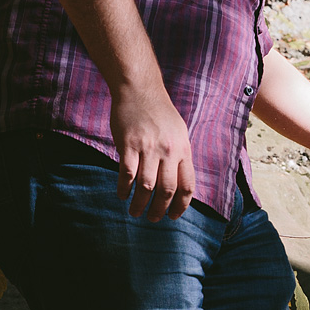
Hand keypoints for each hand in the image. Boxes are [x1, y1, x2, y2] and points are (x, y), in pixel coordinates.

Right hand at [111, 79, 194, 222]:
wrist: (140, 90)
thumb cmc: (160, 113)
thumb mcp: (179, 133)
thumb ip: (180, 156)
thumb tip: (180, 181)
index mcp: (184, 150)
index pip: (187, 186)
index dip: (181, 205)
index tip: (173, 216)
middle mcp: (169, 151)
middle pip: (167, 190)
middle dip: (160, 210)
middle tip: (153, 219)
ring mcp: (149, 148)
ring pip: (147, 186)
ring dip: (140, 204)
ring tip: (135, 212)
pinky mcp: (129, 145)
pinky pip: (127, 174)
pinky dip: (124, 188)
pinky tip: (122, 195)